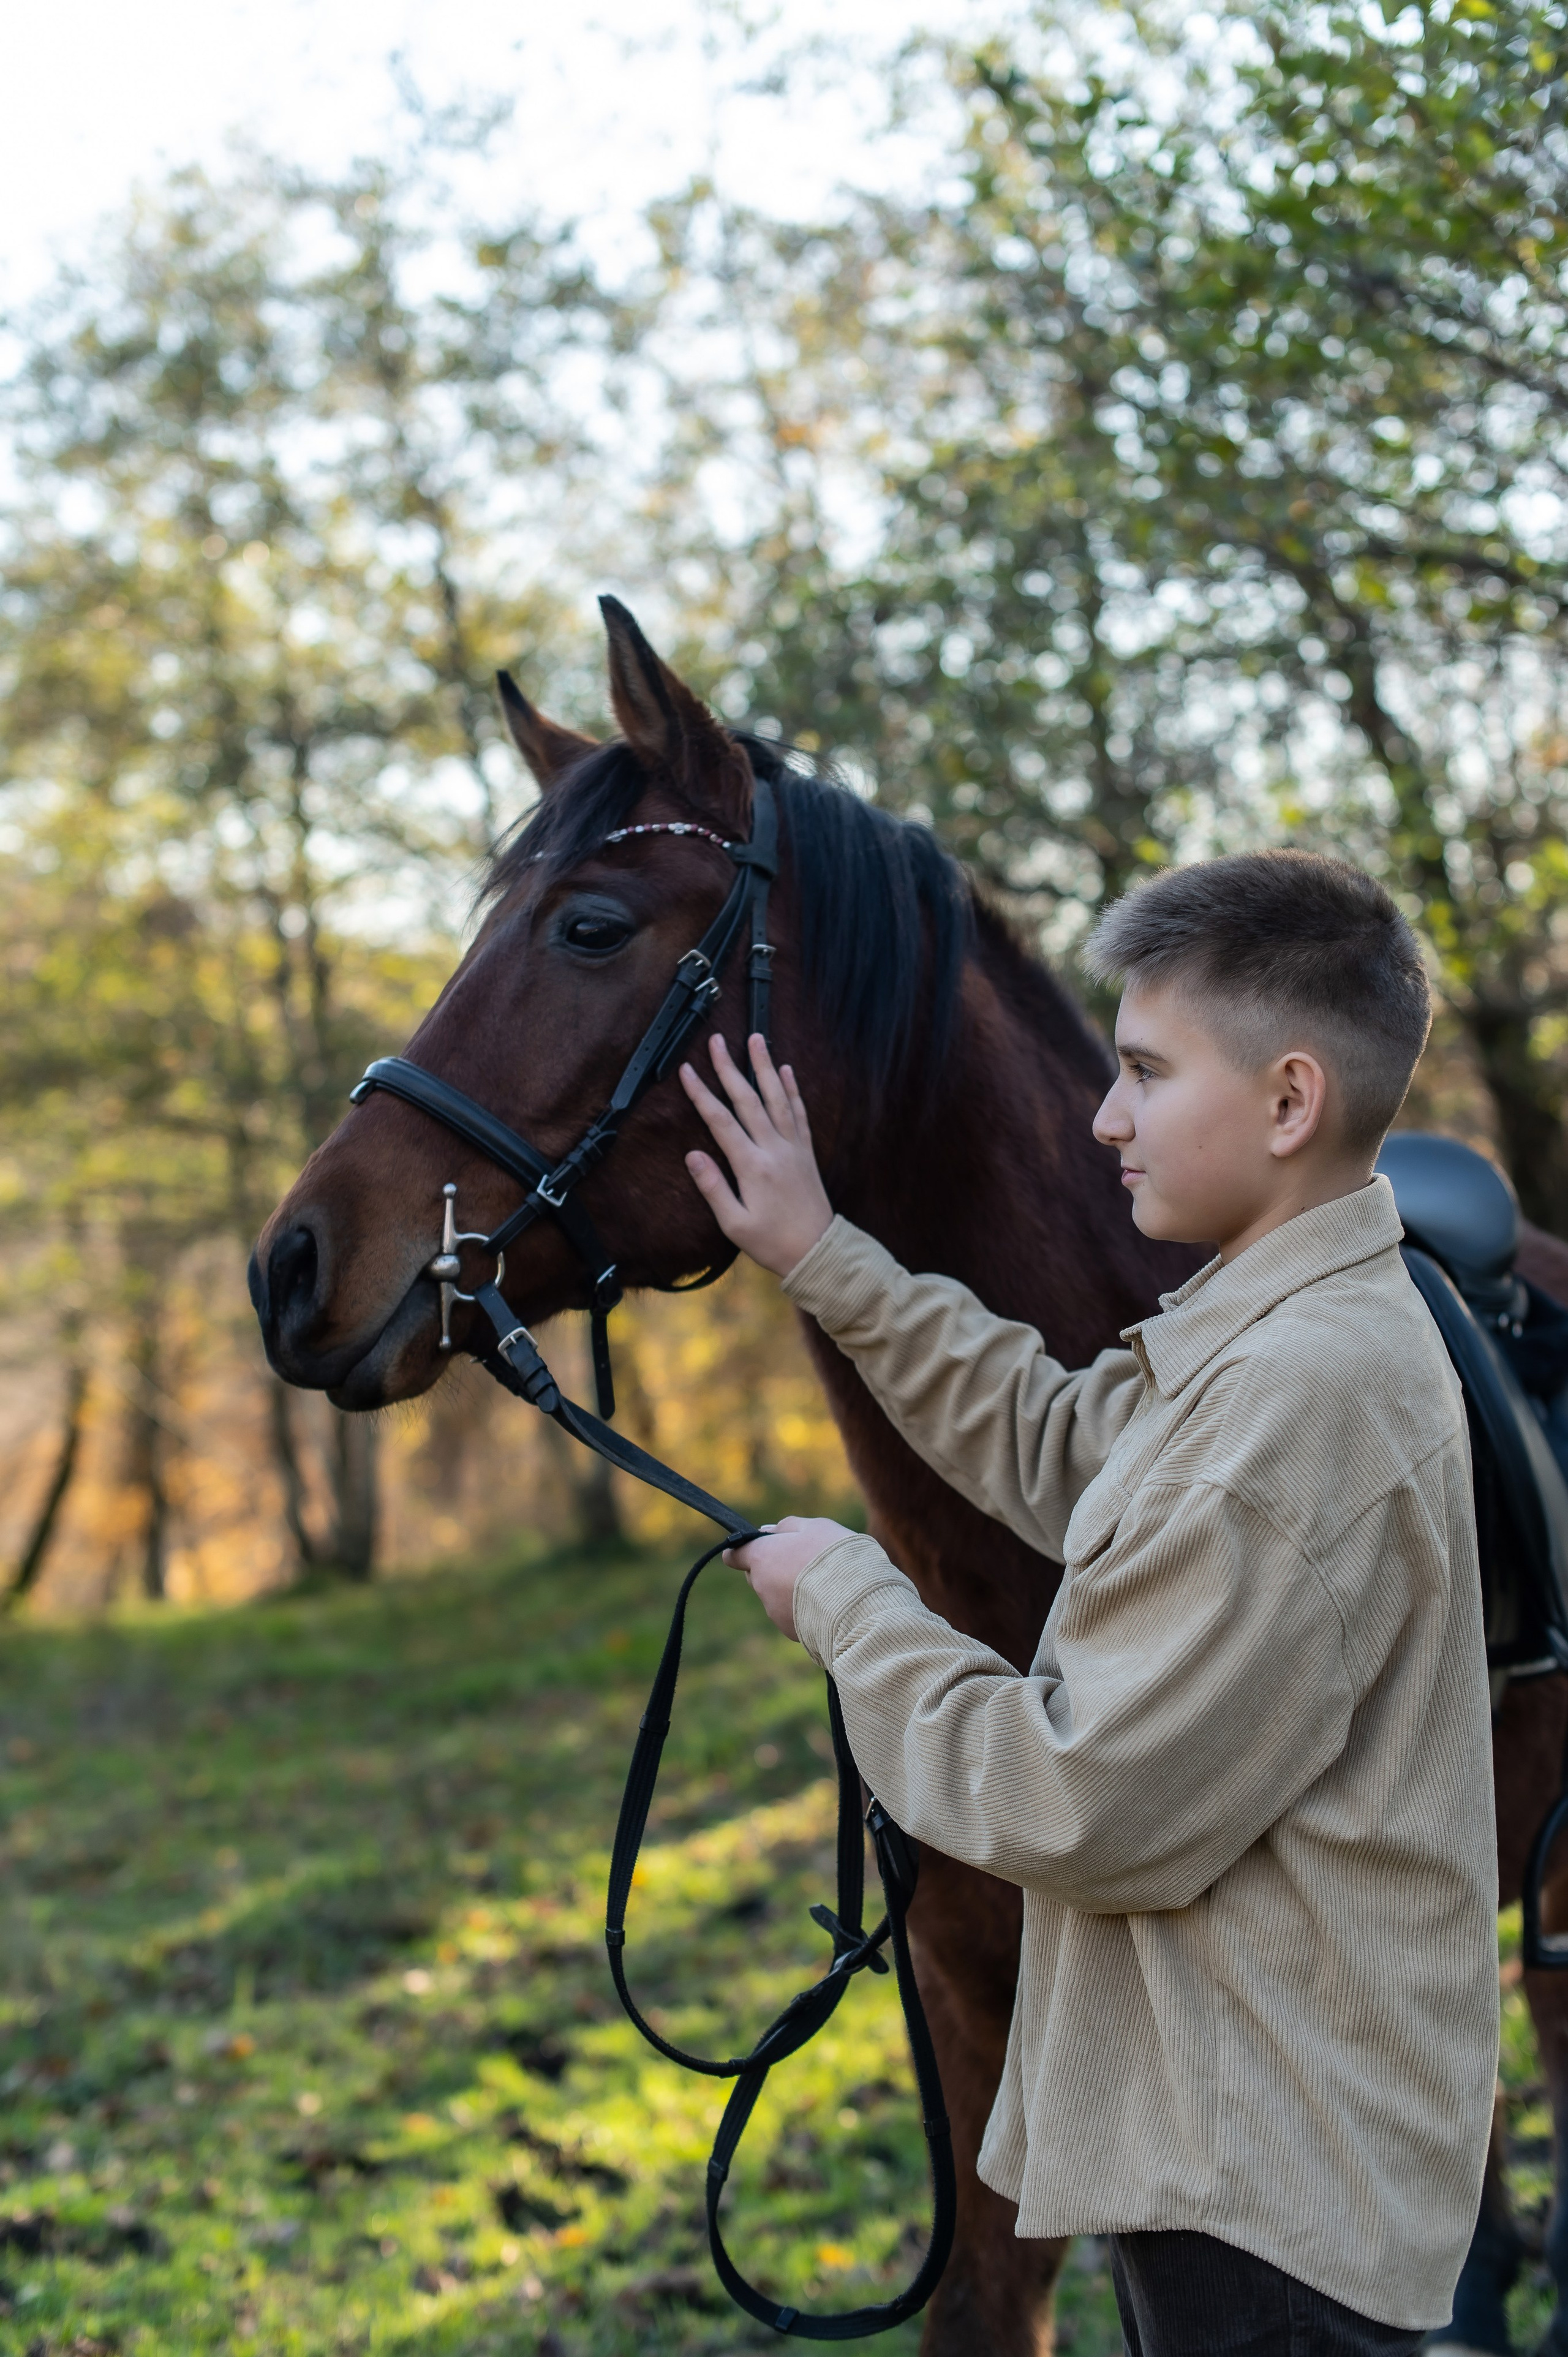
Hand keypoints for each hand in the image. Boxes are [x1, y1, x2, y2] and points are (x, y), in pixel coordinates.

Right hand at [680, 1034, 832, 1278]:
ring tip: (756, 1039)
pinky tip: (786, 1071)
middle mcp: (774, 1149)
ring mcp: (793, 1147)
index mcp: (752, 1166)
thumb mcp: (734, 1223)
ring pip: (777, 1098)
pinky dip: (793, 1090)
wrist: (817, 1250)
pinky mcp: (806, 1152)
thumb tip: (693, 1155)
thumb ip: (713, 1187)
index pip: (721, 1121)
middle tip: (717, 1041)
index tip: (687, 1071)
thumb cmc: (772, 1242)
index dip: (702, 1093)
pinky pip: (799, 1113)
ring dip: (765, 1067)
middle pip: (748, 1099)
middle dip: (730, 1067)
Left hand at [725, 1516, 854, 1640]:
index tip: (759, 1547)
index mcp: (762, 1558)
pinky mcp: (790, 1631)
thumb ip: (788, 1527)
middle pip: (757, 1576)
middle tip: (803, 1562)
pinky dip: (803, 1609)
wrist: (856, 1603)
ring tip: (824, 1584)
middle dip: (773, 1569)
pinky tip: (827, 1603)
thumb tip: (768, 1531)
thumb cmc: (835, 1557)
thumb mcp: (816, 1527)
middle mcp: (762, 1587)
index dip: (744, 1551)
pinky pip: (792, 1616)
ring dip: (791, 1590)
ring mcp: (774, 1612)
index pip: (735, 1555)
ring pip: (776, 1597)